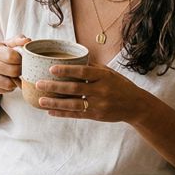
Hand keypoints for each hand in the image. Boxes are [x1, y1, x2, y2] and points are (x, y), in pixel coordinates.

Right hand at [0, 35, 30, 94]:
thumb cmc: (1, 53)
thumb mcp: (8, 44)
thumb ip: (18, 40)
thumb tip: (27, 41)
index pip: (11, 56)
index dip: (21, 59)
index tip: (22, 59)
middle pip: (12, 71)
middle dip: (20, 70)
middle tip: (21, 68)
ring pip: (9, 83)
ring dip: (16, 81)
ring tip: (15, 75)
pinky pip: (5, 90)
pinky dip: (10, 87)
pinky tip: (8, 80)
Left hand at [36, 64, 155, 123]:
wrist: (136, 106)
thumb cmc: (120, 85)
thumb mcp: (109, 73)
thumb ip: (92, 67)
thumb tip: (71, 58)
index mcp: (104, 76)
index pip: (83, 72)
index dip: (66, 70)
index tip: (51, 68)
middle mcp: (101, 90)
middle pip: (74, 89)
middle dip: (54, 87)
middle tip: (38, 84)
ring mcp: (98, 105)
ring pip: (73, 104)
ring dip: (55, 103)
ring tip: (40, 101)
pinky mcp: (96, 116)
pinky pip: (77, 115)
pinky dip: (62, 113)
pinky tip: (50, 112)